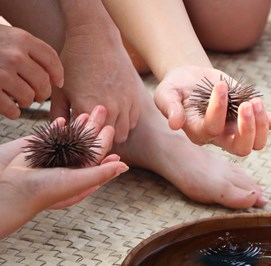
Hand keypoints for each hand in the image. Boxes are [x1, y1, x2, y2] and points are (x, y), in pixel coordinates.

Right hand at [0, 24, 63, 118]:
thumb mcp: (12, 37)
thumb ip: (33, 51)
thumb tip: (58, 80)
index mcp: (22, 40)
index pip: (52, 61)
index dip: (58, 75)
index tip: (58, 83)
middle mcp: (14, 56)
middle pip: (43, 83)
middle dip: (42, 93)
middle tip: (37, 95)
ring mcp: (1, 73)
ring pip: (28, 97)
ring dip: (26, 102)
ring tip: (21, 99)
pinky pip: (11, 109)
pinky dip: (13, 112)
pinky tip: (11, 109)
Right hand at [0, 105, 128, 237]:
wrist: (11, 188)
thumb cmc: (46, 190)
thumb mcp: (78, 181)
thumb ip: (101, 173)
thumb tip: (125, 166)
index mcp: (80, 174)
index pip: (97, 155)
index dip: (105, 142)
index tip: (112, 127)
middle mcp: (68, 165)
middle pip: (85, 143)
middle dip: (94, 127)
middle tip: (102, 109)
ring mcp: (53, 156)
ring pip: (70, 137)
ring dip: (79, 124)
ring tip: (87, 111)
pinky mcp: (38, 149)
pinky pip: (51, 135)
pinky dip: (59, 126)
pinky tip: (64, 118)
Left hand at [50, 23, 140, 142]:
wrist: (97, 40)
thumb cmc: (74, 63)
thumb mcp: (60, 90)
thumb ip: (58, 115)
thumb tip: (60, 132)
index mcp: (86, 108)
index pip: (85, 139)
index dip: (80, 142)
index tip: (76, 139)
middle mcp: (109, 109)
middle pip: (105, 139)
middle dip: (97, 139)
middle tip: (89, 134)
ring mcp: (124, 104)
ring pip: (122, 134)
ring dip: (112, 133)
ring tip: (102, 126)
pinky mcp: (135, 99)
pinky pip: (132, 122)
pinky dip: (124, 123)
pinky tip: (114, 116)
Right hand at [155, 66, 270, 154]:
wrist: (191, 80)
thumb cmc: (176, 88)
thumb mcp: (166, 94)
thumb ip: (170, 107)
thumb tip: (175, 123)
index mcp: (200, 132)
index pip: (213, 129)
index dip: (219, 109)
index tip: (220, 86)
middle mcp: (221, 137)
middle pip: (241, 148)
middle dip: (248, 129)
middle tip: (248, 104)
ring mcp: (237, 129)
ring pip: (257, 142)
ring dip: (262, 124)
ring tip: (257, 101)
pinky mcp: (250, 118)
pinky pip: (270, 126)